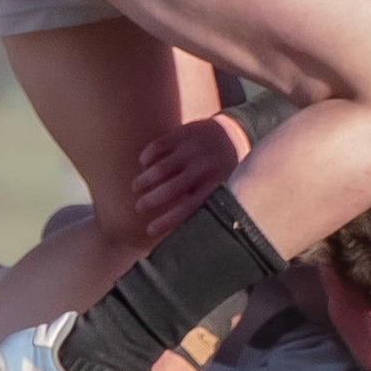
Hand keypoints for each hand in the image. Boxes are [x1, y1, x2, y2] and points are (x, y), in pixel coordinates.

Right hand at [133, 113, 251, 239]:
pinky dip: (147, 156)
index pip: (186, 210)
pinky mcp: (183, 133)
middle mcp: (203, 167)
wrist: (235, 132)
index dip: (165, 222)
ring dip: (143, 180)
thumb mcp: (223, 190)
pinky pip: (158, 146)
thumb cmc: (223, 170)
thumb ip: (205, 208)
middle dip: (149, 202)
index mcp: (215, 186)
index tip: (149, 229)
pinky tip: (143, 164)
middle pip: (169, 190)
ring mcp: (192, 149)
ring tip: (136, 188)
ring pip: (159, 169)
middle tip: (139, 207)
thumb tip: (187, 238)